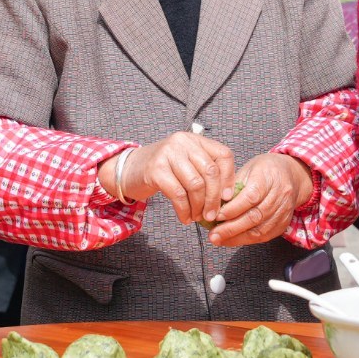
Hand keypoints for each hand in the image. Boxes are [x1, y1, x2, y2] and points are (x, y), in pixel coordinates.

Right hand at [102, 131, 236, 226]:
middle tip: (211, 215)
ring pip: (196, 184)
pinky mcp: (156, 169)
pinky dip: (184, 210)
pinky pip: (178, 194)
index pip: (223, 155)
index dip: (229, 178)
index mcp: (195, 139)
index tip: (226, 198)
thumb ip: (206, 173)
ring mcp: (168, 153)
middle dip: (214, 198)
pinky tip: (184, 218)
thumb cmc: (163, 171)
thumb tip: (228, 197)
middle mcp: (182, 142)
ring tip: (196, 217)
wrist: (128, 170)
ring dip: (199, 206)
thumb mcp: (187, 165)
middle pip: (211, 172)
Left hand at [208, 151, 315, 246]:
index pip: (250, 197)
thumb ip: (233, 186)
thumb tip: (214, 204)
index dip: (233, 209)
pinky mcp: (283, 224)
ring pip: (260, 230)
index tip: (216, 216)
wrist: (292, 176)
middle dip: (231, 228)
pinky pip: (265, 236)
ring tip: (219, 239)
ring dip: (237, 238)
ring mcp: (283, 212)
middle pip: (255, 216)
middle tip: (213, 234)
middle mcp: (279, 196)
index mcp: (268, 178)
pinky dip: (246, 240)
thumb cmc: (265, 170)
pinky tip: (232, 240)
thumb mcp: (248, 169)